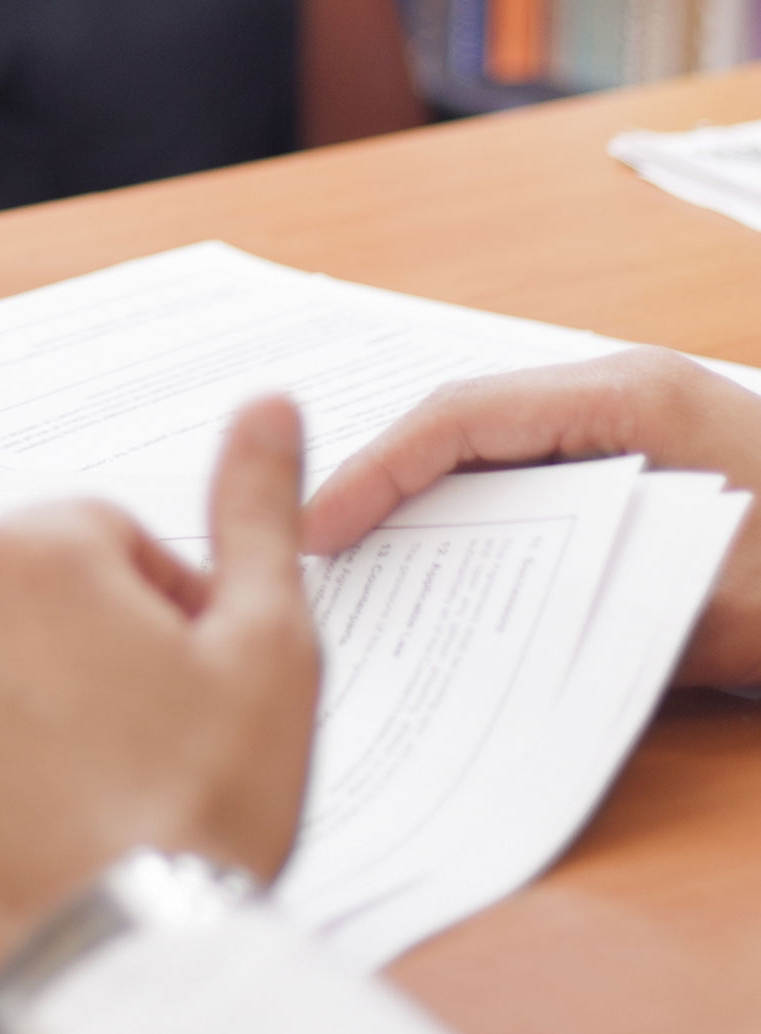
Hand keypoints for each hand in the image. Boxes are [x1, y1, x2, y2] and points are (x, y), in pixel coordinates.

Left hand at [0, 398, 319, 1020]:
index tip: (194, 671)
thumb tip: (267, 405)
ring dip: (31, 724)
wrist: (127, 974)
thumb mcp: (268, 643)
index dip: (164, 600)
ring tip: (101, 804)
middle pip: (32, 607)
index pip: (104, 537)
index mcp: (35, 559)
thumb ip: (256, 510)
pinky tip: (39, 847)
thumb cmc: (204, 806)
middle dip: (92, 652)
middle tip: (156, 740)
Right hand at [305, 349, 760, 688]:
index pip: (461, 417)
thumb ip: (595, 613)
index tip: (316, 530)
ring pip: (491, 457)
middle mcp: (621, 399)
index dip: (374, 472)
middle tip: (317, 555)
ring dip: (425, 509)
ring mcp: (632, 430)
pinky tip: (456, 582)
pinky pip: (533, 488)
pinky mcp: (643, 469)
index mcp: (629, 400)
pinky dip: (480, 528)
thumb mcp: (718, 611)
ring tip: (365, 573)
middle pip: (463, 427)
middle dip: (381, 487)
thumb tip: (485, 634)